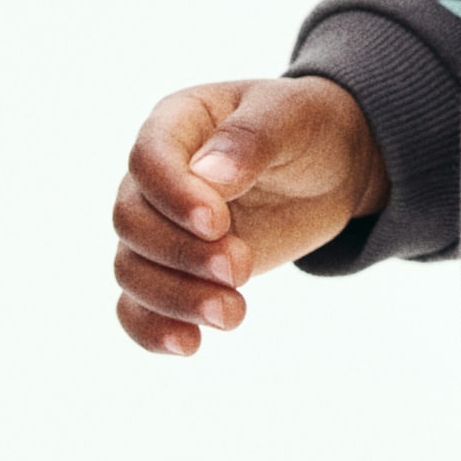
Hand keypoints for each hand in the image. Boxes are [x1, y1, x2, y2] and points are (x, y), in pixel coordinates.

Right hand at [112, 78, 389, 354]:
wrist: (329, 167)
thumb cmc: (306, 127)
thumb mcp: (291, 117)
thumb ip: (249, 141)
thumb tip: (209, 175)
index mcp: (176, 124)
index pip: (147, 160)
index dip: (174, 195)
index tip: (218, 223)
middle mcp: (155, 177)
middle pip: (132, 222)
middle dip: (182, 254)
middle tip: (241, 267)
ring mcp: (161, 226)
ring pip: (132, 270)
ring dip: (175, 299)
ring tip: (233, 313)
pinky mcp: (176, 270)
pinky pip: (139, 306)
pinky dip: (154, 329)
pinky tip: (190, 344)